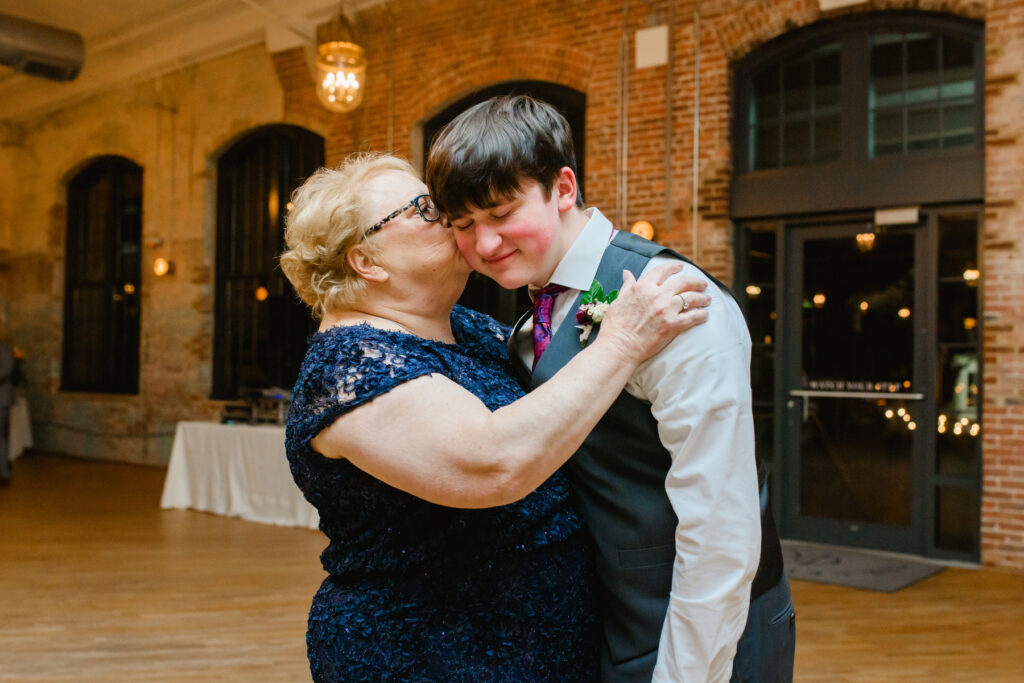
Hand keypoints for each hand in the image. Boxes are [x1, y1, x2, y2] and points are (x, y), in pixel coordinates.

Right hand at [596, 263, 710, 364]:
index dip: (673, 267)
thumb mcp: (619, 300)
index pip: (662, 271)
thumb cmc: (615, 326)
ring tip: (707, 299)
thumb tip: (627, 273)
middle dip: (695, 281)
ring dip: (701, 298)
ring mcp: (666, 310)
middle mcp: (657, 295)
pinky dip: (701, 315)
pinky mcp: (672, 325)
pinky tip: (705, 315)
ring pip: (690, 298)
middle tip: (702, 284)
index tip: (680, 267)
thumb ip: (627, 286)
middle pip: (682, 282)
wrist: (619, 346)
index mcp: (643, 287)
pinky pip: (692, 317)